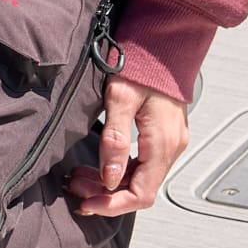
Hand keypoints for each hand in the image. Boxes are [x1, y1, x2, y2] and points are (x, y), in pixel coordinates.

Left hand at [68, 77, 188, 216]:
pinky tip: (99, 165)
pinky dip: (120, 170)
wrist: (163, 42)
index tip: (87, 204)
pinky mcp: (164, 135)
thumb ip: (114, 140)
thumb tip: (110, 178)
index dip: (113, 205)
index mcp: (163, 143)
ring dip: (111, 182)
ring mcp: (171, 142)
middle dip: (106, 194)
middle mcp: (172, 147)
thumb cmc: (142, 63)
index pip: (141, 194)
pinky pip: (143, 164)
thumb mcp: (120, 99)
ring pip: (140, 178)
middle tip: (75, 188)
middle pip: (140, 189)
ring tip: (80, 177)